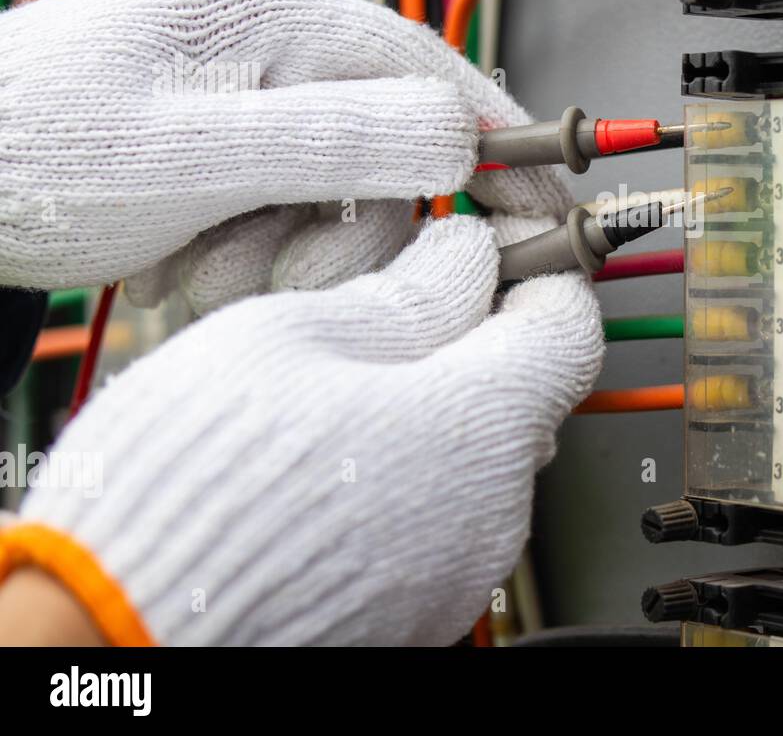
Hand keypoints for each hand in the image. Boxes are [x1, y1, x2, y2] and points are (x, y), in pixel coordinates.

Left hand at [0, 0, 568, 311]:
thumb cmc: (24, 158)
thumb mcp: (192, 156)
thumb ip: (336, 141)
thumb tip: (461, 139)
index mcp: (261, 9)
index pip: (425, 68)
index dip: (497, 141)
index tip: (547, 204)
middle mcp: (259, 41)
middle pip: (383, 147)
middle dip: (340, 231)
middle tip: (279, 273)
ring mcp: (239, 94)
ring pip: (332, 194)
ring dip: (278, 255)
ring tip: (196, 268)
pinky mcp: (219, 145)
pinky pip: (281, 213)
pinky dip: (244, 256)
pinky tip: (180, 259)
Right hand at [14, 214, 604, 644]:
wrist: (120, 628)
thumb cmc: (191, 487)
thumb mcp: (291, 339)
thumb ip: (407, 296)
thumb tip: (462, 261)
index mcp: (479, 427)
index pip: (569, 325)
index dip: (534, 269)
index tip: (490, 248)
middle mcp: (492, 510)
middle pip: (523, 392)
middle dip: (472, 336)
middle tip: (394, 302)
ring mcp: (457, 568)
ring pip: (479, 455)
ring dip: (432, 407)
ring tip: (335, 388)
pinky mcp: (414, 607)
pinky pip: (439, 515)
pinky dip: (405, 473)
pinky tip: (328, 459)